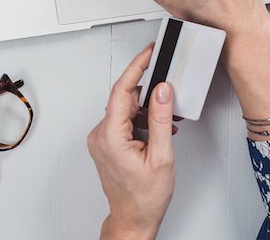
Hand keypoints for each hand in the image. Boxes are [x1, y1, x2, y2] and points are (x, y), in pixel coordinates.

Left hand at [87, 45, 175, 239]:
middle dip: (148, 93)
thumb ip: (160, 119)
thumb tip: (161, 90)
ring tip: (167, 120)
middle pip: (124, 99)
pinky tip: (157, 129)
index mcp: (110, 137)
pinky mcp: (106, 143)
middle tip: (169, 87)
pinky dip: (141, 120)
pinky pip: (123, 120)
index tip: (149, 52)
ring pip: (125, 109)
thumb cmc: (145, 196)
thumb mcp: (161, 155)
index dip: (137, 67)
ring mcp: (101, 139)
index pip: (121, 91)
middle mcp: (100, 135)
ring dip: (146, 110)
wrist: (134, 218)